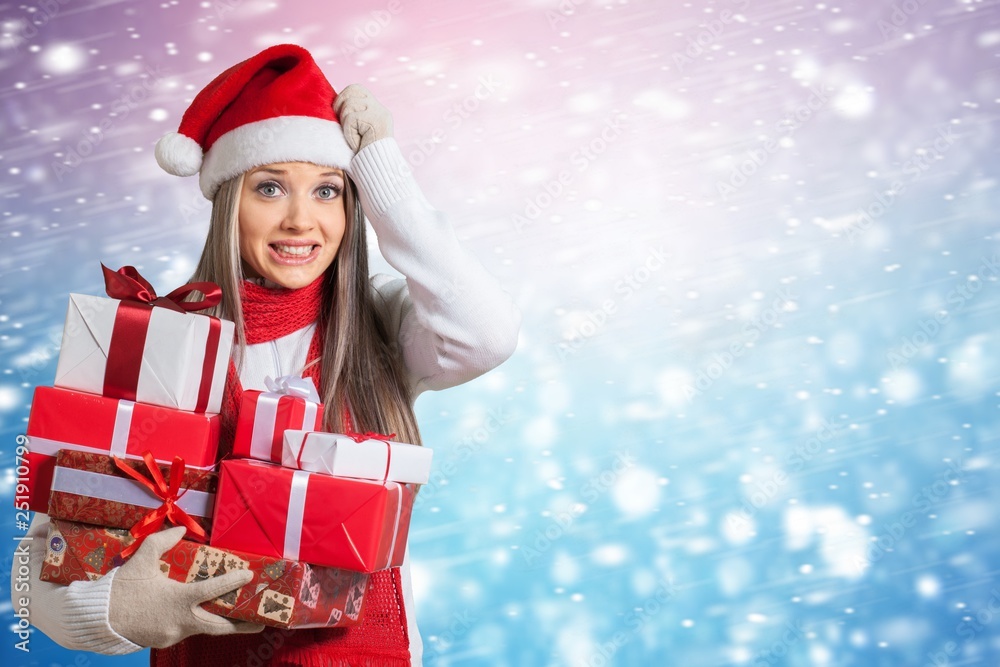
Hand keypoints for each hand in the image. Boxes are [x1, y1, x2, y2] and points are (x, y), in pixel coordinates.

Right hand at [108, 527, 262, 647]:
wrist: (96, 620)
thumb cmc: (120, 588)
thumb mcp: (140, 560)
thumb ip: (162, 541)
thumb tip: (181, 529)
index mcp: (178, 600)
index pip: (212, 591)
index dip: (233, 582)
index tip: (248, 575)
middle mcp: (180, 621)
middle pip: (219, 625)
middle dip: (242, 623)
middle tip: (261, 618)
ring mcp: (173, 634)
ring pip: (204, 629)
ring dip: (221, 623)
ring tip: (242, 618)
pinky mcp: (164, 642)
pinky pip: (186, 631)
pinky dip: (198, 623)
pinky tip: (204, 615)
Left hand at [334, 84, 393, 152]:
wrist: (379, 171)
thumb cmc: (364, 156)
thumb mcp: (359, 131)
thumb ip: (352, 117)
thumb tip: (334, 104)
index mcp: (377, 110)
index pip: (356, 89)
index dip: (343, 98)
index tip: (339, 113)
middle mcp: (380, 109)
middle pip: (351, 91)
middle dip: (341, 105)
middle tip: (342, 124)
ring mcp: (379, 114)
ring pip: (348, 106)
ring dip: (346, 125)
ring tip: (354, 138)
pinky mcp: (375, 121)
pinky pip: (351, 119)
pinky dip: (349, 133)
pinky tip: (357, 143)